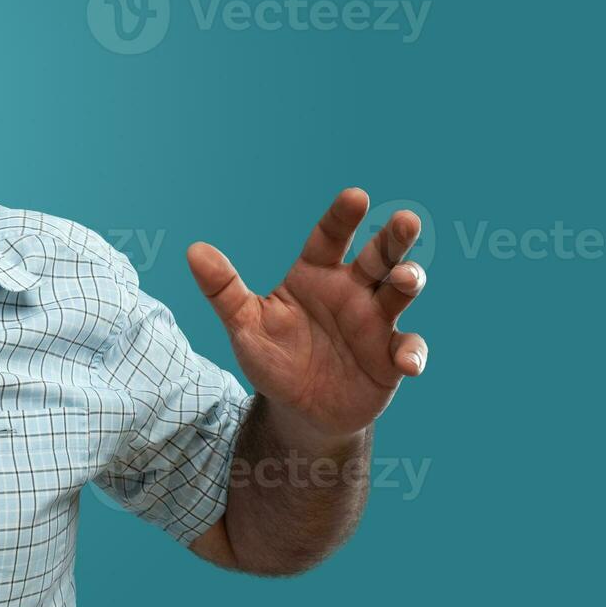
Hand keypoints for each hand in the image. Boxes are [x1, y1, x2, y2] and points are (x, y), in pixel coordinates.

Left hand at [186, 188, 427, 440]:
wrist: (297, 409)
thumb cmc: (272, 358)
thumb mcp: (244, 324)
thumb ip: (223, 289)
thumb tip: (193, 250)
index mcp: (315, 274)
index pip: (329, 237)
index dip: (342, 217)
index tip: (356, 196)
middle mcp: (351, 290)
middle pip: (379, 255)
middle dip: (394, 238)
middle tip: (406, 221)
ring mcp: (375, 322)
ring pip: (399, 291)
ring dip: (408, 281)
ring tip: (405, 279)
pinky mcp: (390, 358)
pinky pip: (408, 348)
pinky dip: (412, 353)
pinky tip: (406, 362)